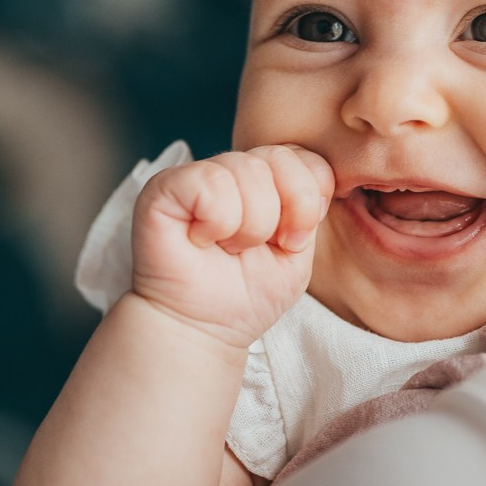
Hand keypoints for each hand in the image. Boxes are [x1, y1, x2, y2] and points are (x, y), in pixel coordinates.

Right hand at [130, 145, 333, 348]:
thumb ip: (310, 209)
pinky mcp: (165, 185)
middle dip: (284, 213)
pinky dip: (217, 221)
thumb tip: (321, 179)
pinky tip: (202, 240)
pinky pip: (210, 181)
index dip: (309, 197)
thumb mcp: (297, 253)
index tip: (292, 240)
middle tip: (259, 247)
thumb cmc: (245, 295)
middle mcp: (231, 169)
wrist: (201, 330)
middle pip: (280, 157)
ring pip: (248, 171)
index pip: (303, 155)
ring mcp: (197, 174)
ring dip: (249, 226)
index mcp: (264, 181)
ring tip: (227, 247)